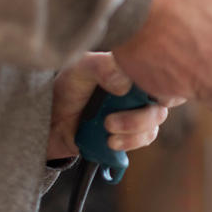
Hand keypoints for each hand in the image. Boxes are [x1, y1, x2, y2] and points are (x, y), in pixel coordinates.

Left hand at [47, 51, 180, 160]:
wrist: (48, 121)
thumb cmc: (67, 88)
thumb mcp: (80, 69)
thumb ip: (102, 67)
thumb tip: (125, 84)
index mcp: (133, 74)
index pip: (161, 78)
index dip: (163, 87)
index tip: (149, 96)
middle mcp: (138, 95)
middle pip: (159, 106)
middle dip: (140, 119)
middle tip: (110, 122)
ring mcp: (135, 117)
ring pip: (152, 126)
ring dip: (133, 134)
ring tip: (108, 134)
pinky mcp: (127, 136)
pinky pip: (141, 142)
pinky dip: (129, 144)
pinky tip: (110, 143)